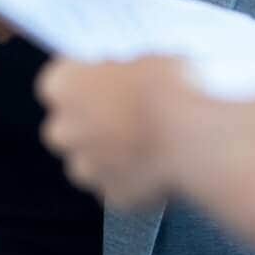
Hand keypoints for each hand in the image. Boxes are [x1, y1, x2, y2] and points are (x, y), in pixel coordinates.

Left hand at [36, 57, 254, 254]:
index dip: (87, 82)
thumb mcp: (146, 58)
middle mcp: (64, 129)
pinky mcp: (114, 197)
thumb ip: (125, 72)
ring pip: (90, 163)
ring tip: (148, 144)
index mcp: (63, 84)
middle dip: (90, 124)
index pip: (60, 81)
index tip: (107, 81)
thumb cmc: (169, 88)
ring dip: (110, 155)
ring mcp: (87, 168)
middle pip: (67, 127)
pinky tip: (161, 167)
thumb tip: (131, 77)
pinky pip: (119, 188)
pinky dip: (134, 181)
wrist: (193, 136)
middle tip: (126, 115)